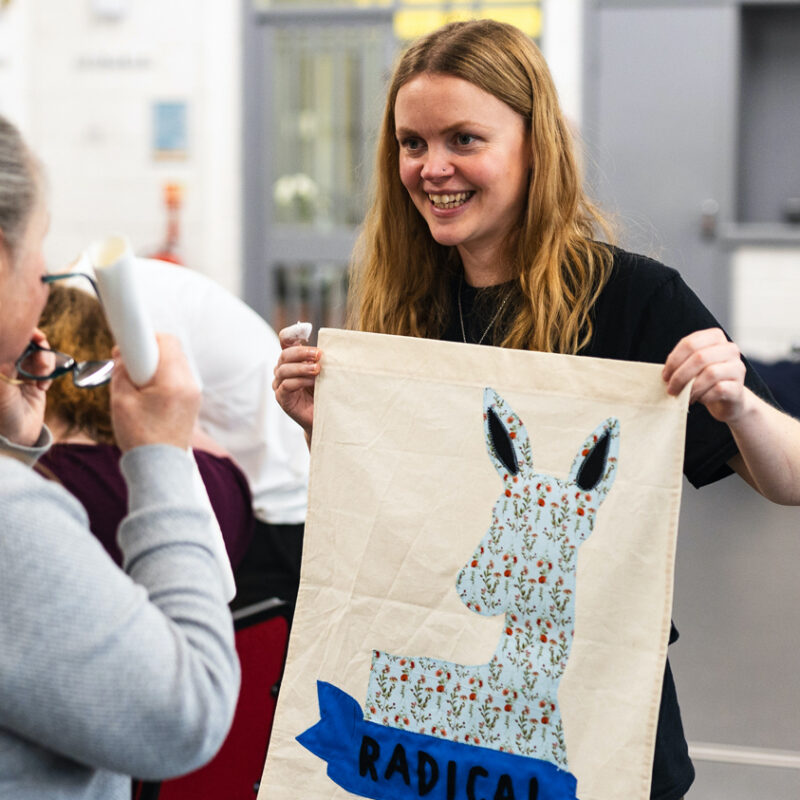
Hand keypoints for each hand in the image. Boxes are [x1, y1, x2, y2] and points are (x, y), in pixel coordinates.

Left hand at [0, 328, 50, 446]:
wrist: (17, 438)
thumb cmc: (3, 414)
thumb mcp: (2, 387)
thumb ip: (6, 363)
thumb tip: (12, 342)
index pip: (9, 343)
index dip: (22, 335)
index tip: (35, 335)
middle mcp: (7, 369)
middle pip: (25, 346)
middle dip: (37, 347)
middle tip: (43, 349)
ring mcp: (20, 376)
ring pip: (37, 357)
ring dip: (44, 362)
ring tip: (43, 376)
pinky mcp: (34, 384)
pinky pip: (45, 371)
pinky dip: (48, 374)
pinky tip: (43, 386)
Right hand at [110, 333, 200, 451]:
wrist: (160, 468)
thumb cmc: (140, 437)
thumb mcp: (121, 401)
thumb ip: (122, 371)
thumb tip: (124, 354)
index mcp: (174, 382)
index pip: (165, 341)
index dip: (143, 338)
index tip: (126, 347)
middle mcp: (190, 384)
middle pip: (172, 349)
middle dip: (147, 352)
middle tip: (126, 366)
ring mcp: (194, 393)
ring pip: (175, 363)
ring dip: (154, 365)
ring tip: (136, 385)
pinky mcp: (192, 401)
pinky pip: (178, 377)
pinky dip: (162, 378)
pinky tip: (147, 394)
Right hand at [272, 326, 320, 436]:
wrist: (324, 417)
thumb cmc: (325, 392)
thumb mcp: (325, 372)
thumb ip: (321, 359)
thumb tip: (330, 345)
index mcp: (292, 360)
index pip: (285, 341)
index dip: (291, 333)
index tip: (306, 329)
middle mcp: (282, 370)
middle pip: (285, 354)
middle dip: (302, 352)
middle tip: (319, 355)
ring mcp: (279, 385)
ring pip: (284, 369)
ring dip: (302, 367)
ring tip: (318, 369)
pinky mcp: (282, 398)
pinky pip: (286, 385)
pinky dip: (300, 381)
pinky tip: (313, 382)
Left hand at [662, 328, 748, 422]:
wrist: (728, 400)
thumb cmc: (704, 380)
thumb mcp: (692, 367)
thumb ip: (681, 363)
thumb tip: (666, 374)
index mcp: (715, 337)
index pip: (690, 343)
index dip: (674, 360)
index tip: (665, 375)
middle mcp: (730, 349)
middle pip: (699, 357)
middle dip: (680, 376)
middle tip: (671, 389)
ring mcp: (737, 367)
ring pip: (710, 373)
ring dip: (691, 388)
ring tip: (684, 396)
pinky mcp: (739, 387)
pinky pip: (719, 389)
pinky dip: (704, 396)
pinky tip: (699, 399)